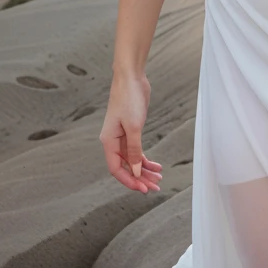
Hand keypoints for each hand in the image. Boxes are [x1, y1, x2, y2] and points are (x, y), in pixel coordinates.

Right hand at [100, 71, 162, 192]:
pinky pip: (137, 150)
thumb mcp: (134, 127)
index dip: (129, 181)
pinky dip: (146, 159)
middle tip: (156, 187)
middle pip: (126, 167)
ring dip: (145, 170)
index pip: (116, 169)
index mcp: (108, 142)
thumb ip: (134, 150)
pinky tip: (156, 165)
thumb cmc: (129, 99)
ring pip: (133, 160)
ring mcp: (122, 136)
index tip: (144, 189)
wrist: (131, 78)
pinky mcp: (132, 130)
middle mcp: (113, 142)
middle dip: (140, 178)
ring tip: (159, 177)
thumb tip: (137, 171)